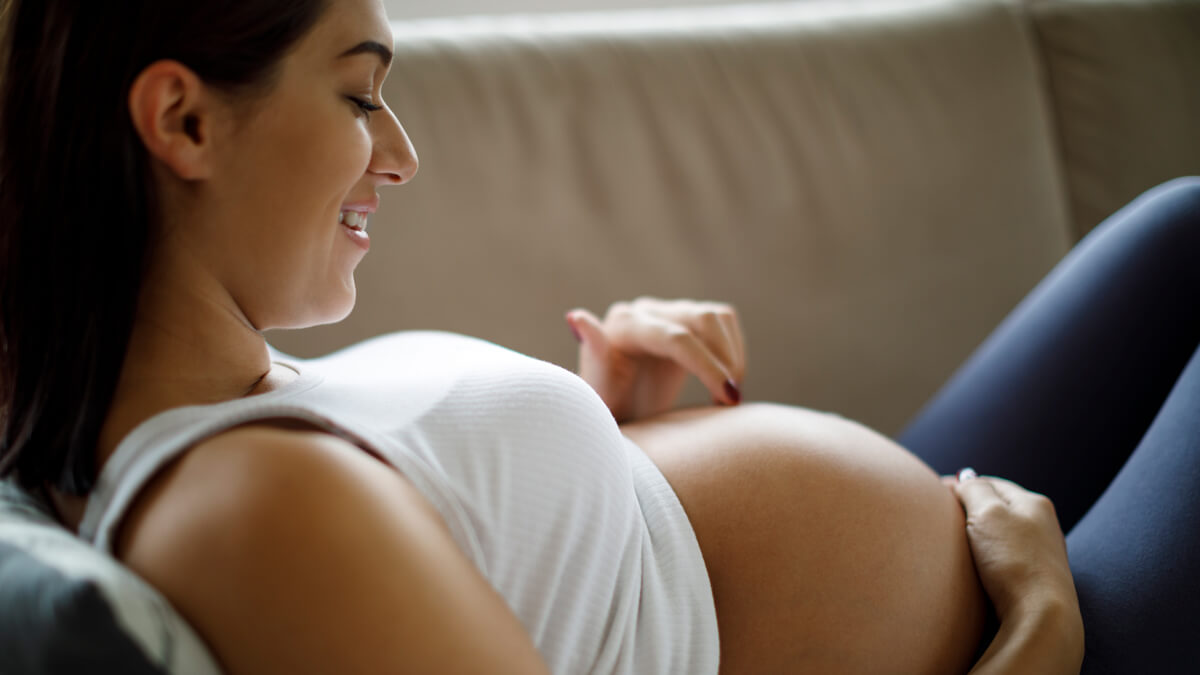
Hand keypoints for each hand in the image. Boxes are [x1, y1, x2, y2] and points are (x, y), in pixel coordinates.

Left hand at [565, 297, 745, 423]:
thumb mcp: (596, 399)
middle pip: (701, 319)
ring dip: (732, 357)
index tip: (729, 399)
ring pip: (717, 317)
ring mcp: (666, 313)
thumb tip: (576, 316)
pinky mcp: (686, 320)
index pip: (675, 338)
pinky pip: (723, 323)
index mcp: (622, 328)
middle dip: (724, 361)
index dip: (707, 367)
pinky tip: (725, 386)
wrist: (615, 415)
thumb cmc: (604, 413)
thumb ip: (593, 359)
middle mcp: (644, 312)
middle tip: (732, 403)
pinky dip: (733, 352)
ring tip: (729, 399)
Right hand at [948, 471, 1081, 623]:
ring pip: (1001, 533)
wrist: (1042, 617)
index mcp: (1034, 502)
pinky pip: (1005, 557)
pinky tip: (978, 566)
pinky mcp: (1035, 579)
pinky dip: (988, 555)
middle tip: (943, 516)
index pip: (990, 483)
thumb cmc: (1014, 562)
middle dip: (970, 508)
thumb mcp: (988, 513)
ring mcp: (1041, 554)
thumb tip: (965, 478)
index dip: (960, 485)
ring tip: (956, 542)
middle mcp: (1043, 525)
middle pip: (998, 507)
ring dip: (979, 533)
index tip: (934, 493)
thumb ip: (974, 489)